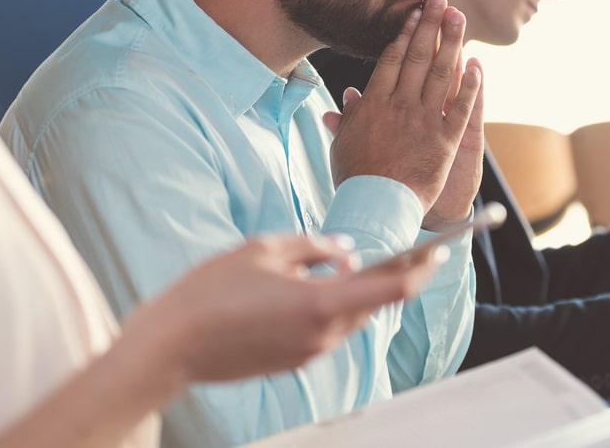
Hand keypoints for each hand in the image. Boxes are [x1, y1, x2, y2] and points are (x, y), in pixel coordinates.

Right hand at [122, 234, 444, 385]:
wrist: (172, 346)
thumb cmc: (213, 290)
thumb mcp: (262, 249)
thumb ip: (312, 247)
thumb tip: (345, 252)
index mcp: (321, 304)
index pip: (392, 288)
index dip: (420, 268)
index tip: (438, 250)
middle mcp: (323, 335)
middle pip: (374, 304)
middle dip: (393, 278)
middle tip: (404, 251)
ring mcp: (308, 353)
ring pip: (351, 318)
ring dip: (359, 292)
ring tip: (355, 265)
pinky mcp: (292, 362)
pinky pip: (327, 330)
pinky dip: (333, 307)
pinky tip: (316, 287)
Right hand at [321, 0, 480, 215]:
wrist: (376, 206)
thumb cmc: (356, 177)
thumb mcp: (343, 143)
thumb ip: (347, 117)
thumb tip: (347, 96)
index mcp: (375, 103)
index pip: (393, 59)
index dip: (406, 34)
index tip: (415, 14)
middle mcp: (401, 105)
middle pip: (419, 57)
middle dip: (431, 26)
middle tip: (441, 0)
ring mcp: (425, 121)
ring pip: (442, 74)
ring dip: (452, 43)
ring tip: (459, 19)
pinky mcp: (446, 140)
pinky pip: (462, 107)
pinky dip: (471, 86)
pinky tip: (477, 64)